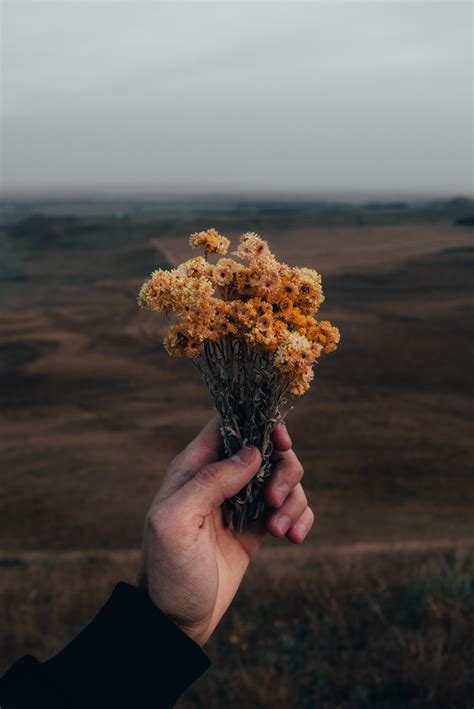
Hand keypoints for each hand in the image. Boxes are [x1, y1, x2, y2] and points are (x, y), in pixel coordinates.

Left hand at [133, 417, 313, 645]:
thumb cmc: (168, 570)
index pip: (229, 425)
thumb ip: (209, 482)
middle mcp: (220, 479)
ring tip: (278, 532)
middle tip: (275, 500)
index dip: (258, 423)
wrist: (176, 621)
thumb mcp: (176, 523)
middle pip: (267, 449)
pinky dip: (300, 518)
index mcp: (195, 468)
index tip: (280, 440)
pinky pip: (290, 508)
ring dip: (292, 500)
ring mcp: (242, 503)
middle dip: (283, 469)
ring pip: (284, 478)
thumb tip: (252, 453)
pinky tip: (292, 538)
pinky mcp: (258, 528)